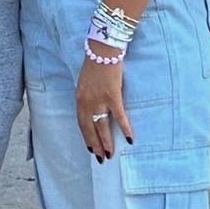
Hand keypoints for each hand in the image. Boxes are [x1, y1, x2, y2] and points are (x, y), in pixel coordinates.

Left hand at [76, 45, 134, 161]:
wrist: (102, 49)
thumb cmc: (95, 62)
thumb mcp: (85, 81)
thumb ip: (88, 95)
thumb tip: (93, 107)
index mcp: (80, 99)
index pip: (81, 123)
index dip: (86, 137)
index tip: (91, 149)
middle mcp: (87, 102)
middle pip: (90, 129)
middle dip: (95, 145)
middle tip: (101, 159)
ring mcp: (99, 100)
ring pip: (101, 126)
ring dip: (106, 142)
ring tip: (110, 154)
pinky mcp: (113, 95)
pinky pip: (118, 116)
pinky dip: (124, 128)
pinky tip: (130, 138)